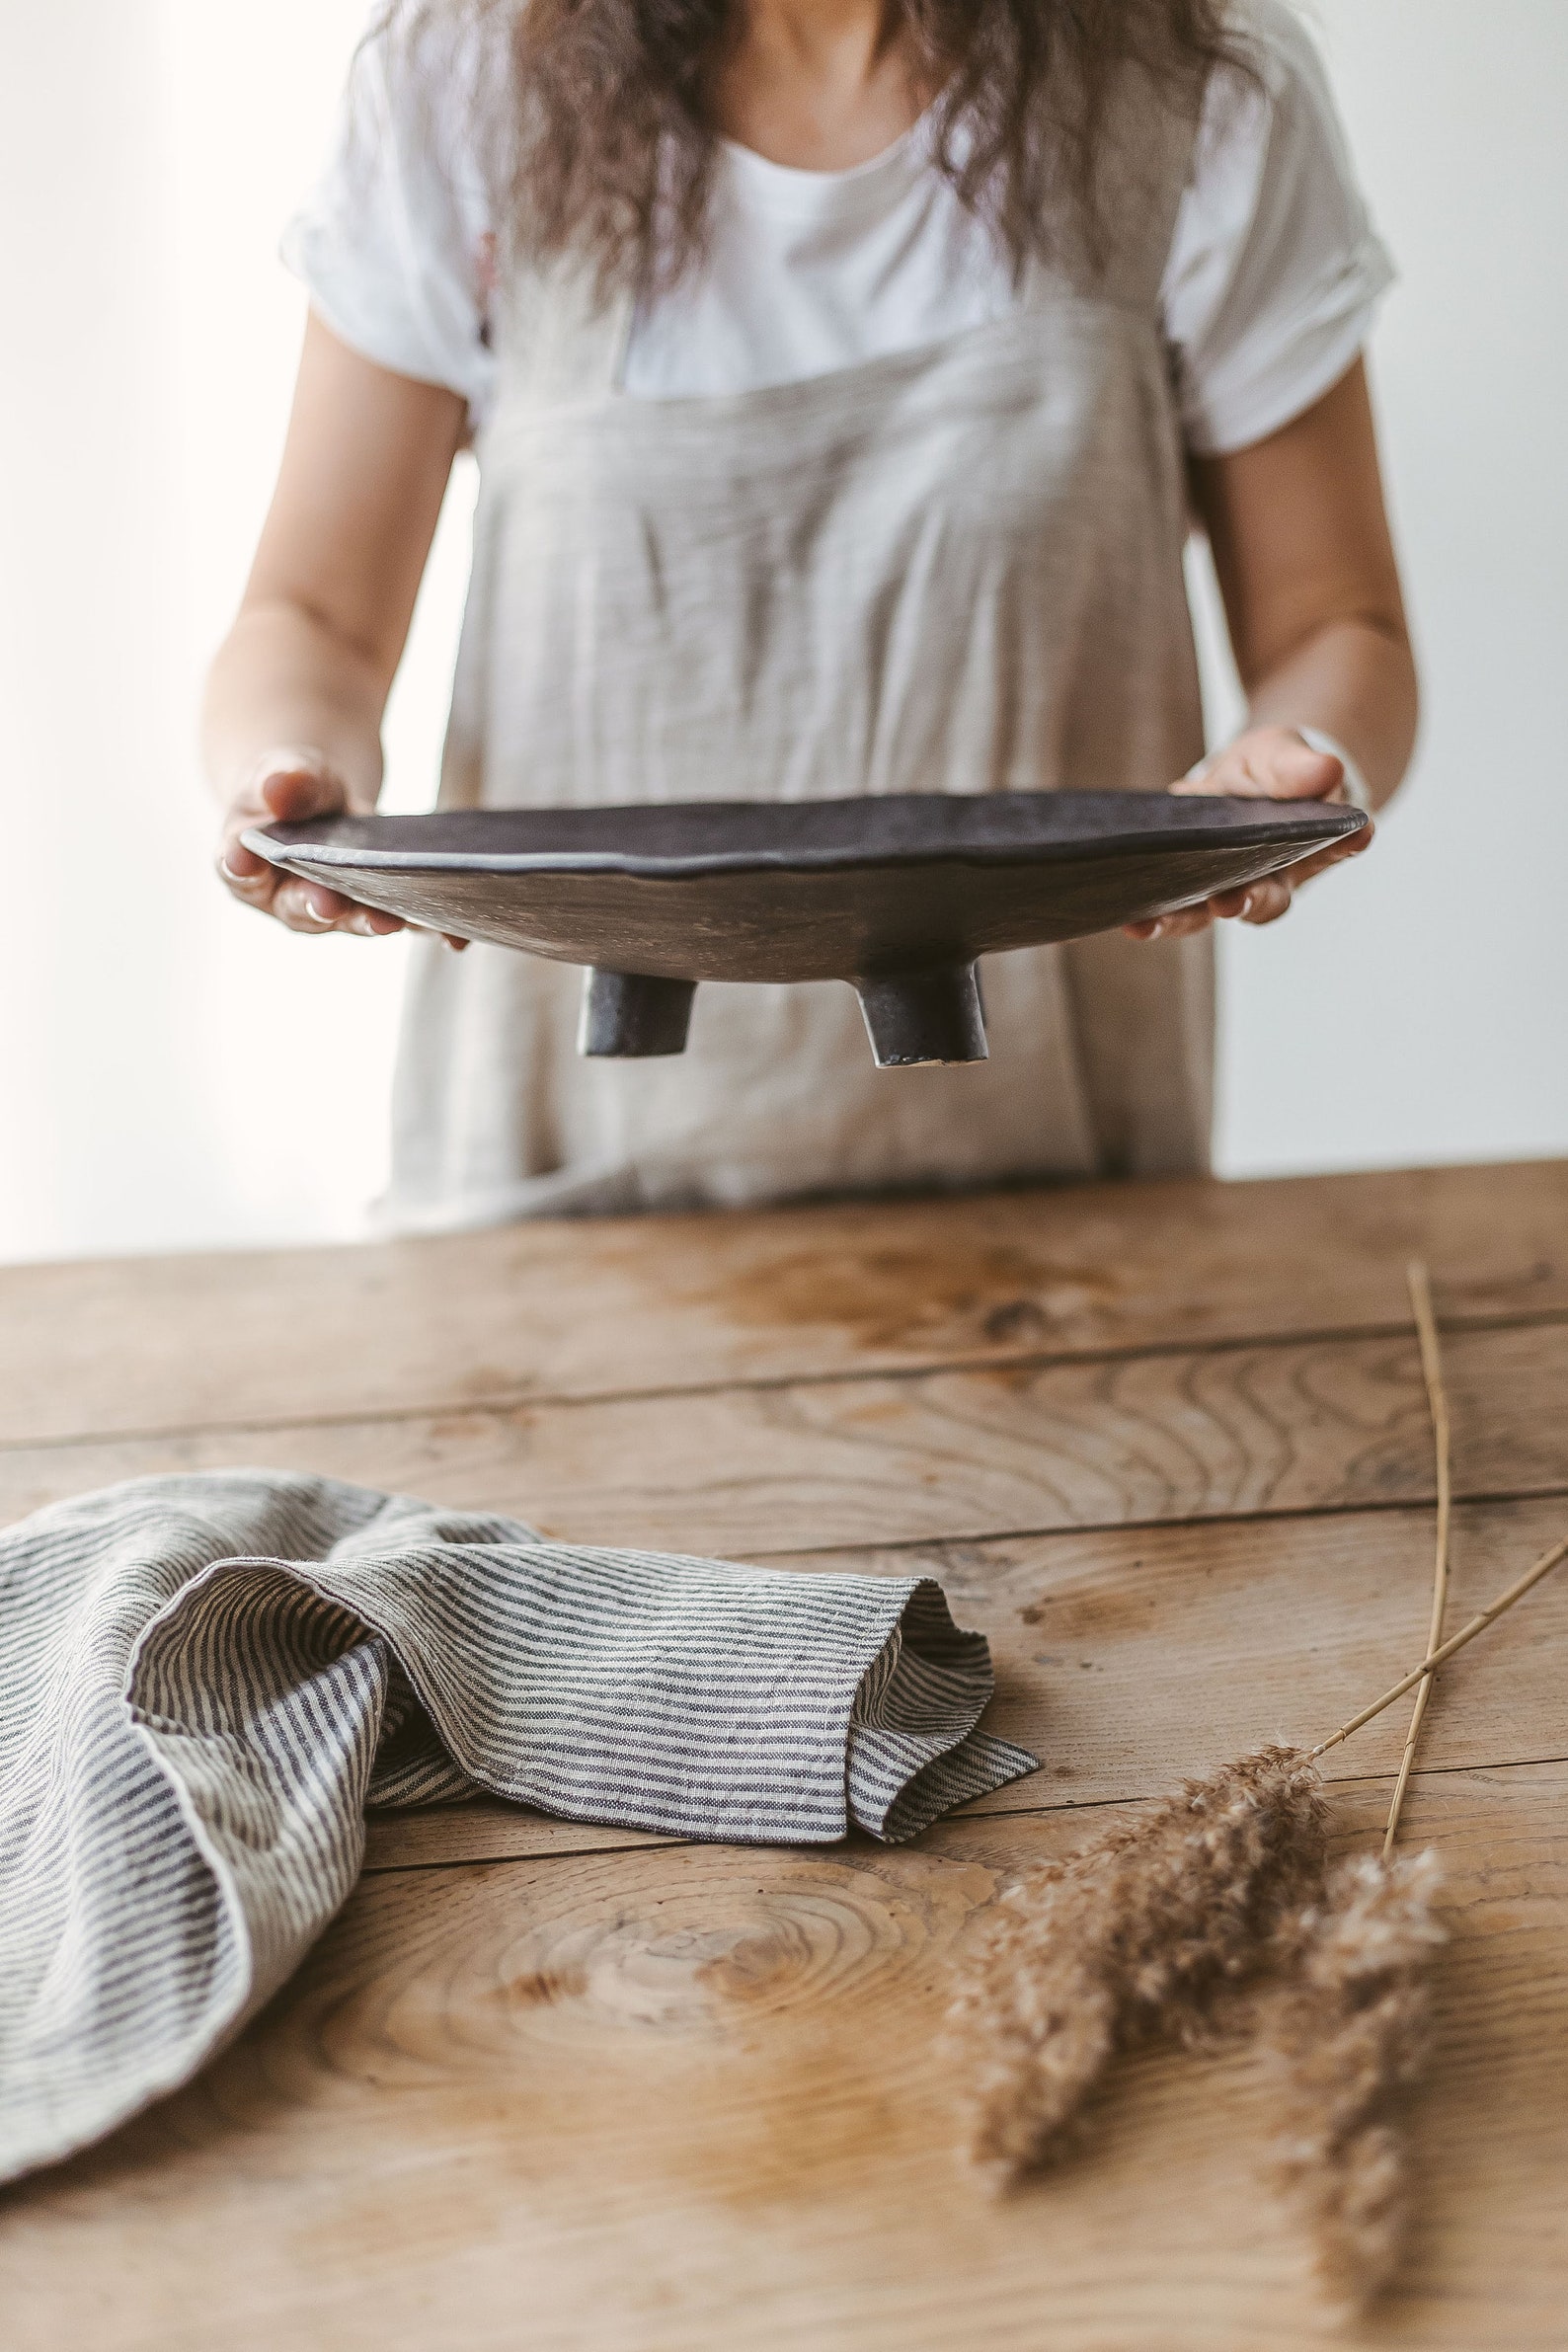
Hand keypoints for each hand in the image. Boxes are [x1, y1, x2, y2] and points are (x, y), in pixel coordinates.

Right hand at [216, 750, 404, 936]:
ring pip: (344, 919)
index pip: (236, 867)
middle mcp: (281, 895)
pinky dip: (407, 919)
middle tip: (328, 903)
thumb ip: (285, 780)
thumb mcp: (286, 770)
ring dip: (364, 921)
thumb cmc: (292, 785)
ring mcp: (326, 908)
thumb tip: (281, 787)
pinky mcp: (365, 908)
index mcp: (244, 860)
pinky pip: (385, 916)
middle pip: (295, 906)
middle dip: (314, 904)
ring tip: (385, 919)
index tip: (243, 862)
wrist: (321, 797)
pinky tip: (431, 922)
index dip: (239, 866)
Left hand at [1122, 724, 1372, 940]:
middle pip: (1266, 899)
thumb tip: (1326, 768)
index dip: (1345, 843)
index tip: (1359, 833)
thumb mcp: (1281, 753)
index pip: (1334, 846)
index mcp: (1310, 844)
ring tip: (1147, 923)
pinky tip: (1126, 920)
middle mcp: (1272, 878)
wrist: (1246, 783)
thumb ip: (1295, 766)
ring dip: (1179, 921)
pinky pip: (1170, 909)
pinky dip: (1149, 917)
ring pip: (1207, 914)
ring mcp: (1228, 889)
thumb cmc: (1272, 770)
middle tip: (1229, 901)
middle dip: (1248, 900)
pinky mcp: (1188, 891)